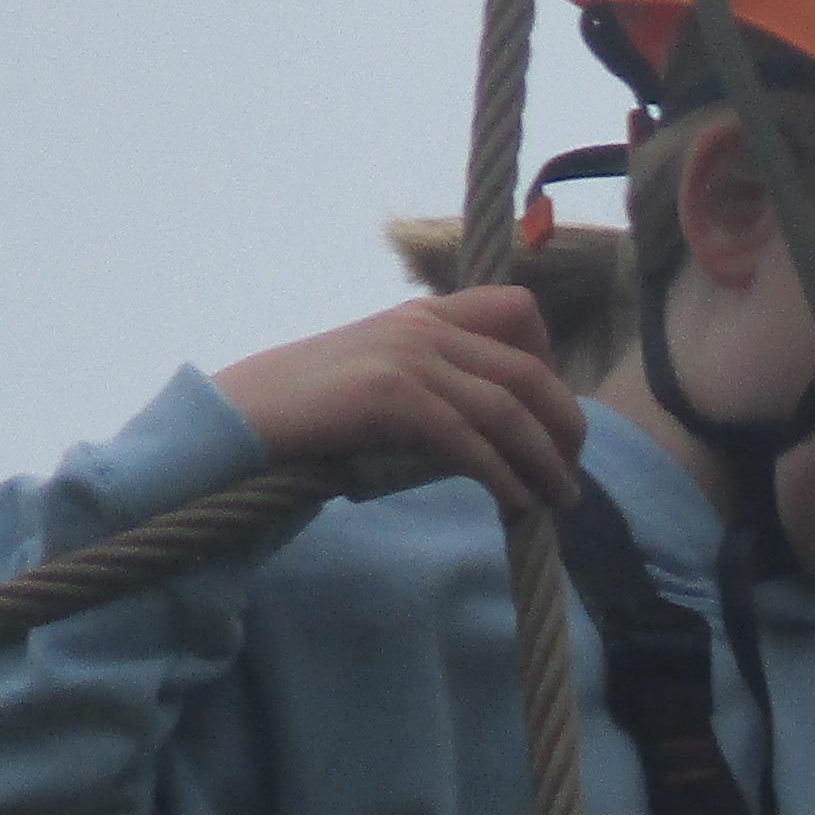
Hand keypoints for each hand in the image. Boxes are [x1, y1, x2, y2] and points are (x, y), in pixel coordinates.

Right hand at [211, 288, 583, 515]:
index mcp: (423, 314)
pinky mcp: (392, 398)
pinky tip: (517, 504)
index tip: (553, 412)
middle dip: (564, 423)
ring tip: (561, 499)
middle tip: (573, 468)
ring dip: (546, 462)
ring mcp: (408, 358)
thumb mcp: (384, 377)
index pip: (519, 311)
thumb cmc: (311, 410)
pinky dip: (504, 477)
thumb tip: (496, 432)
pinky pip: (471, 442)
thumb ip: (436, 383)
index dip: (551, 361)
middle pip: (530, 370)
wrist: (241, 414)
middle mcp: (423, 326)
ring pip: (510, 410)